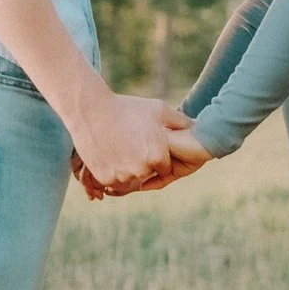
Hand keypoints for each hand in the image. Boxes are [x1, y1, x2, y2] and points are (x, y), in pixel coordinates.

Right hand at [75, 119, 211, 200]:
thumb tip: (197, 128)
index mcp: (158, 156)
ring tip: (119, 146)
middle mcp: (142, 170)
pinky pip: (113, 181)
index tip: (148, 144)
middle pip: (148, 174)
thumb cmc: (128, 108)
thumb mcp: (158, 110)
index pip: (165, 168)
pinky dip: (111, 170)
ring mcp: (122, 176)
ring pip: (130, 179)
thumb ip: (180, 122)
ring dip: (127, 168)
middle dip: (142, 162)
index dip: (158, 156)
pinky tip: (109, 152)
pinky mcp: (105, 179)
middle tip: (132, 143)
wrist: (91, 110)